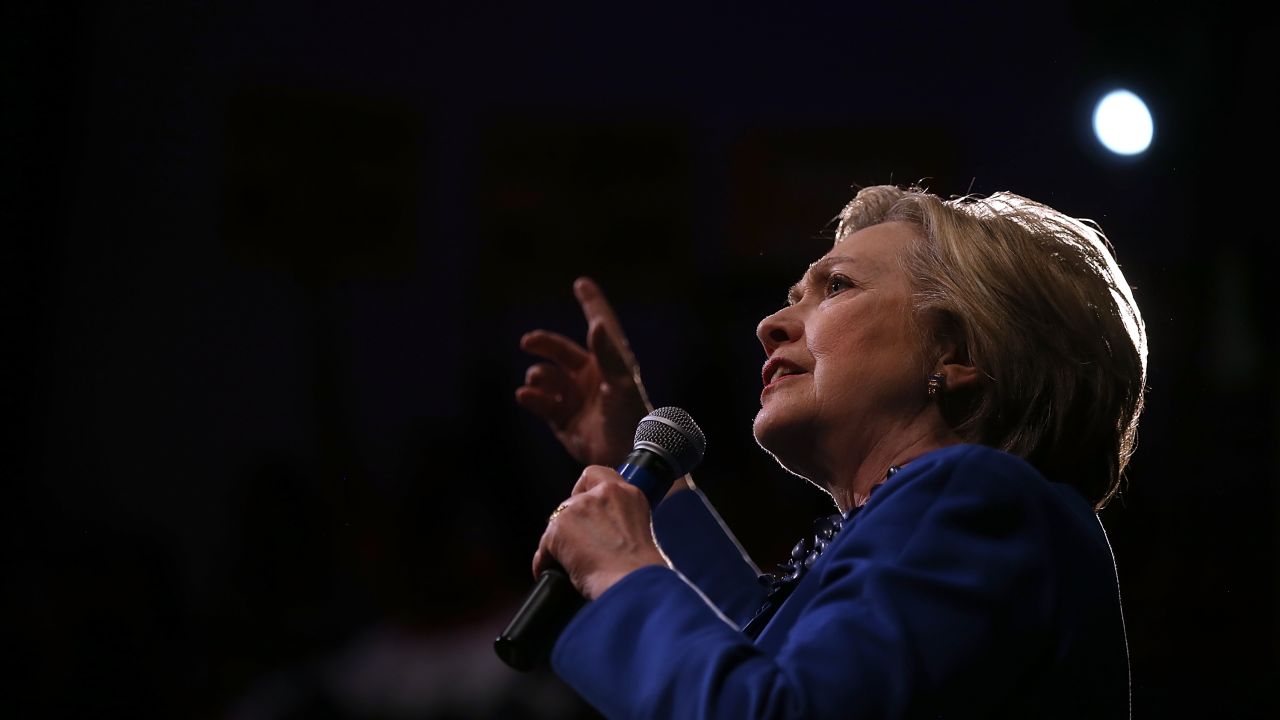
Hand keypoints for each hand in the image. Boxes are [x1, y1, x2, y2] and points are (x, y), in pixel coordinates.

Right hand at [516, 277, 652, 466]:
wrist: (624, 458)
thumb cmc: (631, 418)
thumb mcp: (621, 384)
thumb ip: (608, 354)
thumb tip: (596, 324)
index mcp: (609, 362)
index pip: (600, 326)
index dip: (592, 304)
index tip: (582, 283)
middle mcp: (590, 376)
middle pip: (560, 351)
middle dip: (543, 344)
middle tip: (528, 342)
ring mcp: (574, 397)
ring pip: (546, 377)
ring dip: (538, 376)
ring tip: (537, 381)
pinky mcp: (562, 420)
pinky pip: (541, 403)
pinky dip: (532, 398)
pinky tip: (526, 395)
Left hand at [533, 466, 666, 599]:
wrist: (634, 585)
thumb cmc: (640, 571)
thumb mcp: (638, 532)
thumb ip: (620, 521)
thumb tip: (601, 533)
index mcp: (628, 494)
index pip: (597, 473)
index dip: (584, 489)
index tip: (583, 503)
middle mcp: (604, 493)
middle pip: (572, 501)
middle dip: (571, 524)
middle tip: (578, 546)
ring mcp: (579, 508)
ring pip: (557, 522)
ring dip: (560, 542)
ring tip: (568, 565)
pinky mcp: (559, 528)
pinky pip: (544, 546)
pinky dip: (545, 561)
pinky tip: (550, 574)